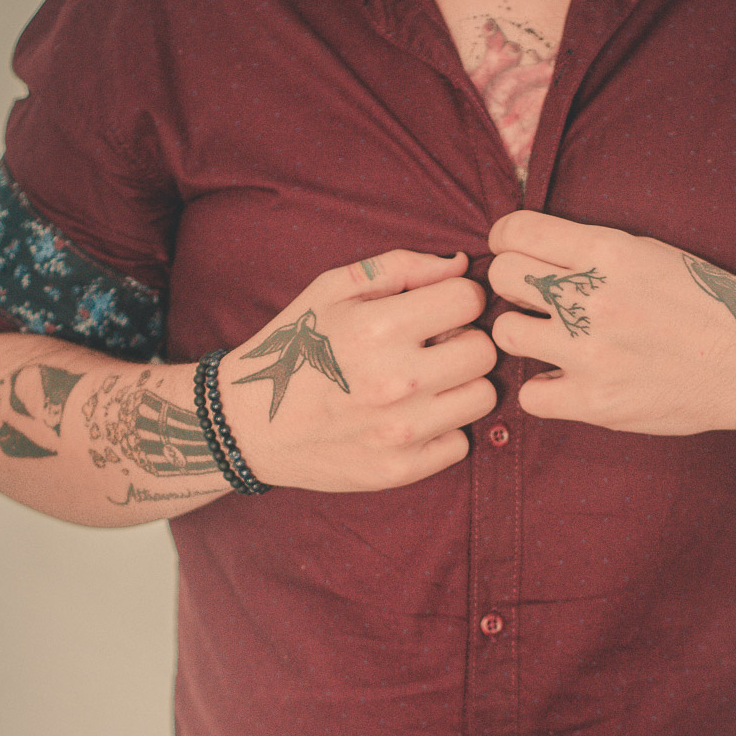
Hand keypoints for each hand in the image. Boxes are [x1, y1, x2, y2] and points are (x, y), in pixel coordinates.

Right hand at [222, 250, 496, 490]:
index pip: (469, 299)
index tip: (438, 309)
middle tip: (437, 346)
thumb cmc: (297, 348)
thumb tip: (462, 265)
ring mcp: (401, 431)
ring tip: (428, 382)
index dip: (458, 298)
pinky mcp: (401, 470)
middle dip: (466, 340)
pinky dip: (444, 429)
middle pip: (485, 351)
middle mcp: (395, 382)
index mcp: (377, 329)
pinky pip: (461, 442)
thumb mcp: (332, 289)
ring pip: (483, 397)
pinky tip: (413, 418)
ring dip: (462, 385)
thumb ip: (400, 267)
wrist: (250, 424)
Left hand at [488, 213, 735, 434]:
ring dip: (523, 334)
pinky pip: (529, 396)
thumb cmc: (707, 304)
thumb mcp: (652, 254)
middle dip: (512, 284)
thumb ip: (592, 250)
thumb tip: (533, 248)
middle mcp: (593, 299)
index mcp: (608, 252)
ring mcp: (590, 353)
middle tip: (534, 298)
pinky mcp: (596, 401)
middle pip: (501, 277)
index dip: (504, 240)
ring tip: (551, 340)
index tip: (513, 251)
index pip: (515, 232)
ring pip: (506, 333)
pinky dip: (542, 389)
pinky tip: (565, 381)